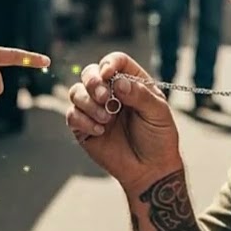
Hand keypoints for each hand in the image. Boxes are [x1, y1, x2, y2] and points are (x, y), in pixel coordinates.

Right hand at [66, 52, 180, 192]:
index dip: (109, 63)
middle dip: (92, 82)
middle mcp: (110, 92)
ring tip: (106, 119)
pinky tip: (100, 131)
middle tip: (103, 97)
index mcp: (130, 82)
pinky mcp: (83, 127)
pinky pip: (72, 115)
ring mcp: (95, 109)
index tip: (108, 74)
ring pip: (76, 92)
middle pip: (89, 72)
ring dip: (88, 103)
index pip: (116, 61)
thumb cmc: (159, 138)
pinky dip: (83, 121)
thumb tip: (118, 82)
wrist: (150, 169)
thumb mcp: (158, 113)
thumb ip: (140, 95)